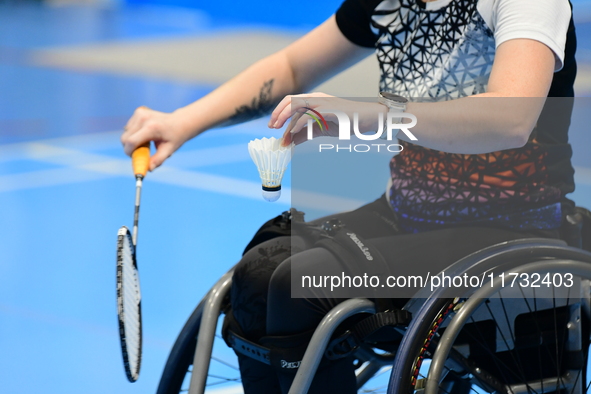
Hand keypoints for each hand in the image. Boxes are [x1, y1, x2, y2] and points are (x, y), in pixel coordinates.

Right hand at [121, 106, 189, 170]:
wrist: (180, 122)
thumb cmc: (175, 137)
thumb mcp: (169, 150)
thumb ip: (158, 160)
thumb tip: (148, 169)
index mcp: (152, 127)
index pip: (131, 141)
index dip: (129, 152)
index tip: (134, 158)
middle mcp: (143, 118)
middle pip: (124, 138)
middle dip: (130, 148)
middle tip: (142, 152)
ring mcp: (140, 113)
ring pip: (125, 133)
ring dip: (132, 141)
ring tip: (147, 142)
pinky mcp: (138, 112)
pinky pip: (129, 128)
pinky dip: (133, 134)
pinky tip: (146, 134)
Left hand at [268, 93, 386, 145]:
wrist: (368, 119)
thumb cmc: (346, 121)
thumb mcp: (321, 129)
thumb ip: (306, 133)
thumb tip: (291, 141)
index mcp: (313, 100)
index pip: (290, 102)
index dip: (279, 112)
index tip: (272, 126)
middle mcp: (316, 98)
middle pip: (290, 101)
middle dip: (278, 114)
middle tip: (272, 128)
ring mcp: (323, 103)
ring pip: (297, 107)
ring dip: (286, 120)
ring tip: (282, 135)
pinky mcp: (330, 110)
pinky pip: (310, 115)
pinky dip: (299, 124)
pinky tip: (294, 133)